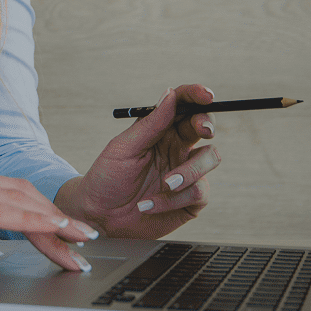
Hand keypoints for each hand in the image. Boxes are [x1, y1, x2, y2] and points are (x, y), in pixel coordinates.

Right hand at [0, 167, 98, 279]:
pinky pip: (0, 212)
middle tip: (85, 237)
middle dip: (59, 216)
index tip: (69, 230)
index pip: (13, 192)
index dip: (45, 210)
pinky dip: (30, 220)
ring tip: (78, 239)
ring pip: (18, 200)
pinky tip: (50, 231)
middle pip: (23, 193)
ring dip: (54, 221)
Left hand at [57, 84, 220, 239]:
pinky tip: (149, 205)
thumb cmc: (106, 178)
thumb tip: (171, 94)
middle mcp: (177, 148)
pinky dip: (173, 200)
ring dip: (189, 172)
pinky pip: (199, 192)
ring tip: (164, 184)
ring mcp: (187, 173)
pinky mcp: (190, 200)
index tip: (206, 95)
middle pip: (204, 126)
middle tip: (203, 130)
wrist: (99, 216)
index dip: (197, 95)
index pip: (183, 106)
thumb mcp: (124, 148)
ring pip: (211, 158)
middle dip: (207, 124)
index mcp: (160, 130)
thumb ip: (151, 124)